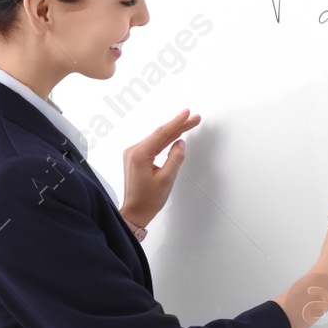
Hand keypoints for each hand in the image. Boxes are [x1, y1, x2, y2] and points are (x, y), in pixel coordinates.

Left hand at [119, 109, 201, 227]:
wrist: (135, 213)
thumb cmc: (147, 200)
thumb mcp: (166, 179)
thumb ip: (175, 158)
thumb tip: (180, 144)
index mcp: (139, 154)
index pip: (162, 133)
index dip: (177, 122)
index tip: (188, 114)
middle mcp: (133, 151)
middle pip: (160, 134)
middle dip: (178, 125)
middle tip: (193, 118)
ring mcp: (133, 154)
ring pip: (157, 139)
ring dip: (173, 132)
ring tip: (188, 123)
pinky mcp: (136, 159)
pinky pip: (153, 145)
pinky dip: (165, 140)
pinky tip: (174, 136)